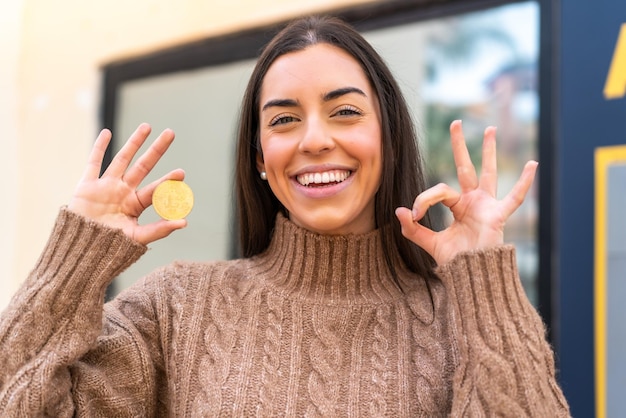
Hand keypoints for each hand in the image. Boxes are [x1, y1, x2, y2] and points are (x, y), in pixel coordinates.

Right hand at [68, 123, 186, 244]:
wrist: (80, 251)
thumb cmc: (110, 248)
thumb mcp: (137, 238)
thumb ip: (160, 229)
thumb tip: (185, 223)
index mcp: (135, 204)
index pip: (155, 189)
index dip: (168, 181)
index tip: (182, 173)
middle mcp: (123, 191)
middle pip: (143, 166)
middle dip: (157, 150)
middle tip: (170, 133)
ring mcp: (105, 187)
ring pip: (122, 159)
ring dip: (134, 142)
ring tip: (147, 126)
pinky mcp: (87, 186)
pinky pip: (93, 163)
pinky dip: (98, 148)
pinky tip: (107, 133)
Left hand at [395, 120, 537, 264]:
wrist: (472, 277)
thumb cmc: (456, 261)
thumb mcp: (430, 243)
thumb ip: (413, 230)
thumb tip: (399, 211)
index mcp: (458, 206)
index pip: (439, 190)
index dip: (423, 199)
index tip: (413, 213)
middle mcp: (473, 201)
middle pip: (465, 167)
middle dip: (459, 145)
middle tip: (455, 123)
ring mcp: (487, 205)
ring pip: (487, 173)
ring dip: (488, 151)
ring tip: (490, 130)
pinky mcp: (497, 215)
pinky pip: (514, 197)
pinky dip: (524, 182)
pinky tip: (532, 164)